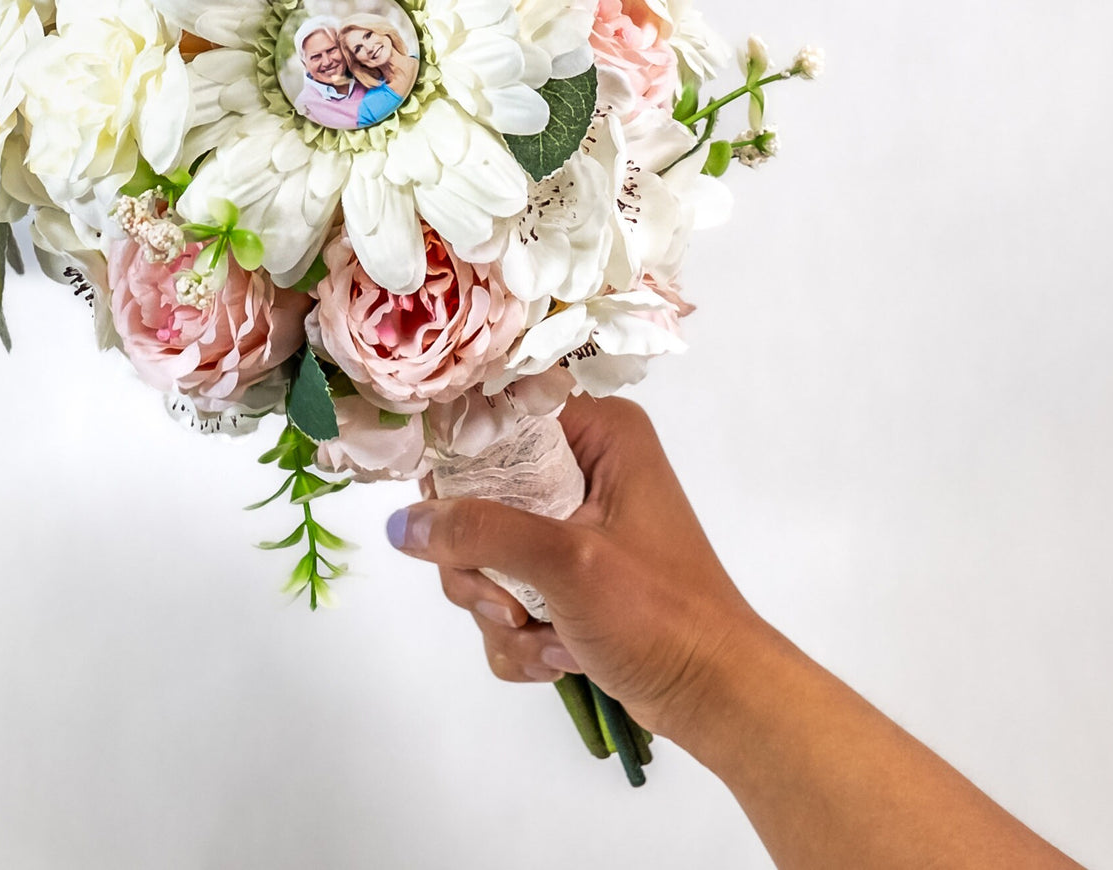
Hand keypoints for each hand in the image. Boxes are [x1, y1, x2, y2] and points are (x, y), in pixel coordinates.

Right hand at [385, 395, 767, 742]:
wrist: (713, 695)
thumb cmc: (659, 614)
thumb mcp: (567, 562)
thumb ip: (481, 533)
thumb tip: (398, 524)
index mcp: (599, 434)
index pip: (499, 416)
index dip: (457, 458)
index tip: (436, 509)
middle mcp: (583, 467)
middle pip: (478, 495)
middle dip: (482, 566)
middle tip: (507, 603)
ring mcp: (570, 526)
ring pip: (484, 552)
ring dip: (501, 609)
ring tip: (547, 639)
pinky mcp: (564, 576)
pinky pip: (503, 593)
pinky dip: (519, 634)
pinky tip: (556, 656)